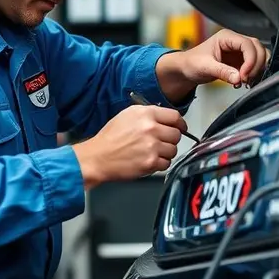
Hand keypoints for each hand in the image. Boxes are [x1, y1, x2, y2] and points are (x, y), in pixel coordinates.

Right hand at [72, 105, 186, 188]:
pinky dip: (160, 164)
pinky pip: (166, 163)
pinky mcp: (150, 163)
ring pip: (173, 150)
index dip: (180, 123)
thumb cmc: (110, 138)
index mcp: (146, 114)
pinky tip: (149, 160)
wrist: (98, 157)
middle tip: (161, 142)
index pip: (175, 116)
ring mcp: (152, 146)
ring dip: (166, 152)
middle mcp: (151, 129)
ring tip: (152, 152)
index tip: (180, 127)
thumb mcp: (127, 115)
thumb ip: (148, 114)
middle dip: (171, 139)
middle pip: (177, 134)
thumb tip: (165, 118)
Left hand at [155, 29, 269, 102]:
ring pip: (260, 56)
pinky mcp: (241, 61)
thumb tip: (238, 78)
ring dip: (257, 69)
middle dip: (256, 65)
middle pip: (258, 48)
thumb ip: (222, 72)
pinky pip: (255, 65)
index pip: (247, 44)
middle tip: (246, 79)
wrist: (187, 70)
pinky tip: (245, 82)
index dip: (250, 59)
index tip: (244, 75)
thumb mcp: (205, 67)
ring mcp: (239, 51)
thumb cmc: (192, 63)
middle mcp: (235, 41)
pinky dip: (254, 74)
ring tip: (246, 81)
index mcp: (226, 37)